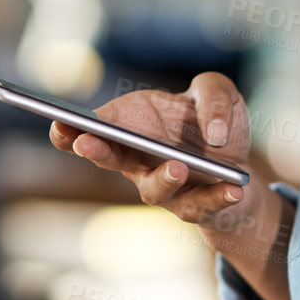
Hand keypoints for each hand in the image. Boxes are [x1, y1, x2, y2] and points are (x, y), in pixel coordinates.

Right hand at [50, 71, 252, 223]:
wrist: (242, 168)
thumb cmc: (216, 125)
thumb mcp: (219, 91)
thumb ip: (213, 93)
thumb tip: (212, 133)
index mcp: (134, 125)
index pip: (94, 128)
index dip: (71, 129)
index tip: (58, 121)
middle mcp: (139, 160)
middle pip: (108, 158)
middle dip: (94, 150)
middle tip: (85, 142)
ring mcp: (163, 187)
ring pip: (154, 189)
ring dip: (164, 179)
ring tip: (179, 167)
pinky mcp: (194, 207)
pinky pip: (203, 206)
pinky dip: (218, 198)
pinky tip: (234, 188)